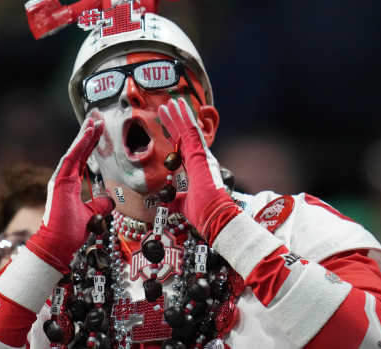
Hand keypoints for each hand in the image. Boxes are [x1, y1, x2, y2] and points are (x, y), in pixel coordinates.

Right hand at [26, 117, 113, 272]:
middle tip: (96, 117)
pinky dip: (80, 145)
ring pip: (75, 151)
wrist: (58, 245)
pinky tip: (87, 133)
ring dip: (84, 136)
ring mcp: (60, 179)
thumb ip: (100, 204)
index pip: (82, 159)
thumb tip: (109, 198)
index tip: (98, 130)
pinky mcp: (60, 181)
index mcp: (70, 184)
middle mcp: (64, 178)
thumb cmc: (71, 233)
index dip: (90, 144)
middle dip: (88, 134)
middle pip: (78, 151)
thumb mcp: (92, 215)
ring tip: (93, 120)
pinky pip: (72, 159)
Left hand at [158, 98, 240, 244]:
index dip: (174, 135)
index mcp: (197, 168)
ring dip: (178, 115)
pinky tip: (179, 106)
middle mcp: (201, 158)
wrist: (215, 216)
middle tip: (165, 108)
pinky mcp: (201, 154)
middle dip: (174, 121)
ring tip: (169, 103)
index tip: (166, 125)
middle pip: (184, 135)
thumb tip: (166, 199)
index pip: (183, 147)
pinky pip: (191, 131)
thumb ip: (175, 199)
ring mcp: (201, 155)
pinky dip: (185, 117)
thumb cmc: (203, 213)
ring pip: (188, 129)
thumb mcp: (182, 204)